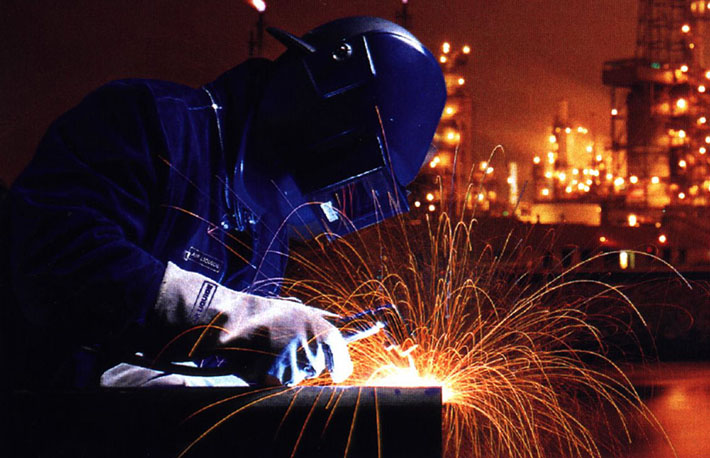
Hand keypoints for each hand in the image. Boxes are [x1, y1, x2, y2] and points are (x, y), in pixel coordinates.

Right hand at [154, 262, 351, 384]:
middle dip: (306, 362)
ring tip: (271, 350)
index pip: (341, 356)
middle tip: (288, 347)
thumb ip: (323, 322)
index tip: (339, 373)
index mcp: (321, 329)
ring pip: (298, 377)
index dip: (341, 366)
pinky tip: (262, 360)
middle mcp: (311, 347)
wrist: (234, 320)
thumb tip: (347, 326)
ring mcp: (293, 363)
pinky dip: (273, 377)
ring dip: (289, 370)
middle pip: (317, 368)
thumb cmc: (267, 314)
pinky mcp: (275, 378)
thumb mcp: (299, 311)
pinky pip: (280, 384)